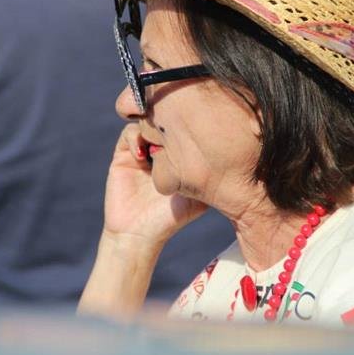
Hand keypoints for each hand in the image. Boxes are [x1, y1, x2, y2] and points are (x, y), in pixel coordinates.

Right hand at [103, 123, 207, 248]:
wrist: (139, 234)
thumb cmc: (171, 217)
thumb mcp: (199, 197)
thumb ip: (210, 177)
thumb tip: (230, 156)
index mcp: (178, 157)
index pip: (184, 130)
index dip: (188, 127)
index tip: (194, 133)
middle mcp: (160, 151)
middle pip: (166, 121)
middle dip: (171, 120)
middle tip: (177, 130)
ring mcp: (141, 151)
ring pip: (147, 122)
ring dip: (153, 128)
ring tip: (159, 147)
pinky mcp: (123, 155)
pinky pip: (128, 133)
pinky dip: (135, 137)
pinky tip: (143, 156)